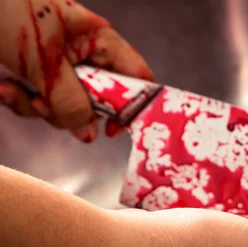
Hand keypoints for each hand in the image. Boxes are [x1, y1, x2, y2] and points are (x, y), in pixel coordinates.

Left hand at [0, 0, 153, 140]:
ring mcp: (60, 68)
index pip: (136, 77)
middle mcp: (85, 56)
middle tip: (45, 104)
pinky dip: (22, 101)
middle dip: (70, 110)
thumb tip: (90, 135)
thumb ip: (70, 100)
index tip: (113, 128)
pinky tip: (4, 88)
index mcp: (99, 41)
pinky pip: (42, 103)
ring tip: (13, 90)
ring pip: (67, 107)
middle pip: (99, 101)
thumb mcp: (44, 60)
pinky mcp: (37, 76)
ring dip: (39, 108)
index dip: (133, 104)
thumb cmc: (9, 12)